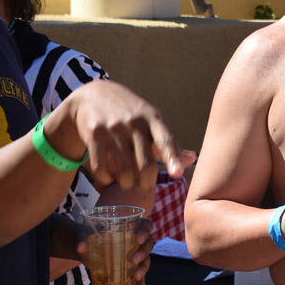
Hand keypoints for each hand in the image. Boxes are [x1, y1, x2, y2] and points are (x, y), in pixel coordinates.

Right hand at [63, 81, 183, 192]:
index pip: (166, 140)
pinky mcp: (94, 134)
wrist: (92, 96)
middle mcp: (134, 122)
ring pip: (124, 170)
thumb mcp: (150, 121)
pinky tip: (108, 175)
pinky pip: (101, 168)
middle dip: (146, 183)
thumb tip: (192, 159)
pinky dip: (106, 178)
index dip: (172, 158)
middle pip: (146, 164)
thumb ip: (168, 143)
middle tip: (144, 188)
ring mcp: (113, 127)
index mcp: (152, 118)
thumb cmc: (128, 113)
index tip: (177, 174)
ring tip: (126, 182)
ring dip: (126, 183)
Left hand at [75, 217, 154, 284]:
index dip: (145, 231)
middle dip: (143, 253)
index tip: (138, 239)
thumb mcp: (84, 235)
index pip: (145, 225)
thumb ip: (82, 238)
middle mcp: (136, 240)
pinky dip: (141, 283)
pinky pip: (140, 275)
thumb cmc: (89, 236)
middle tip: (133, 260)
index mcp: (130, 226)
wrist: (86, 249)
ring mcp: (135, 254)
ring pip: (146, 260)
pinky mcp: (131, 268)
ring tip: (136, 277)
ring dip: (143, 268)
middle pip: (148, 244)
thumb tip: (81, 247)